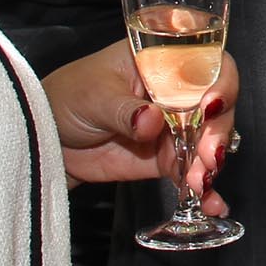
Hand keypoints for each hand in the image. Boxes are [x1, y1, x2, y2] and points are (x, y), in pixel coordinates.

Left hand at [42, 42, 237, 206]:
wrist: (46, 140)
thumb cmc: (67, 98)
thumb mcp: (93, 98)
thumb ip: (124, 111)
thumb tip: (152, 120)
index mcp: (161, 61)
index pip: (205, 62)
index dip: (219, 81)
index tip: (211, 106)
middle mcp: (175, 91)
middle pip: (217, 104)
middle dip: (217, 130)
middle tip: (208, 155)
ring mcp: (173, 126)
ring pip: (208, 140)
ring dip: (210, 162)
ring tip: (200, 182)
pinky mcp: (165, 158)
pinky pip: (191, 171)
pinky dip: (203, 189)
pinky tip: (210, 203)